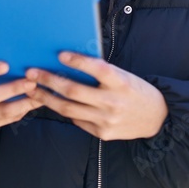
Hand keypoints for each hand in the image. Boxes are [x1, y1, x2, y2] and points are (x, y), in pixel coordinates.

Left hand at [25, 52, 167, 140]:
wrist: (157, 118)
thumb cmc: (136, 91)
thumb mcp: (124, 76)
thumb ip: (102, 73)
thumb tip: (69, 64)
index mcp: (120, 82)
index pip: (96, 68)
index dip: (77, 61)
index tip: (59, 54)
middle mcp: (112, 101)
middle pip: (73, 91)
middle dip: (48, 81)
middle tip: (31, 73)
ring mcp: (106, 120)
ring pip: (68, 108)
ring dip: (47, 98)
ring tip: (33, 90)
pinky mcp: (102, 133)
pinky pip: (76, 120)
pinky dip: (63, 110)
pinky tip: (52, 103)